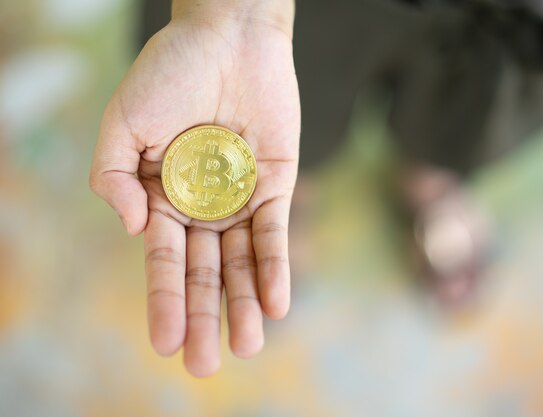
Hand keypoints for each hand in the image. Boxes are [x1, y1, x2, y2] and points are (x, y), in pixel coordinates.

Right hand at [89, 0, 298, 376]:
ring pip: (242, 263)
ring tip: (248, 345)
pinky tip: (276, 303)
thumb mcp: (123, 122)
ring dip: (245, 304)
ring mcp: (239, 200)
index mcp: (161, 200)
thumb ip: (112, 176)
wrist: (228, 38)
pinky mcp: (275, 185)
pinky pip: (274, 232)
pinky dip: (275, 266)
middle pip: (204, 273)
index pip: (163, 263)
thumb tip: (132, 228)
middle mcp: (201, 209)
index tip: (166, 343)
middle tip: (207, 365)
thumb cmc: (170, 73)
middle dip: (206, 317)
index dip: (164, 302)